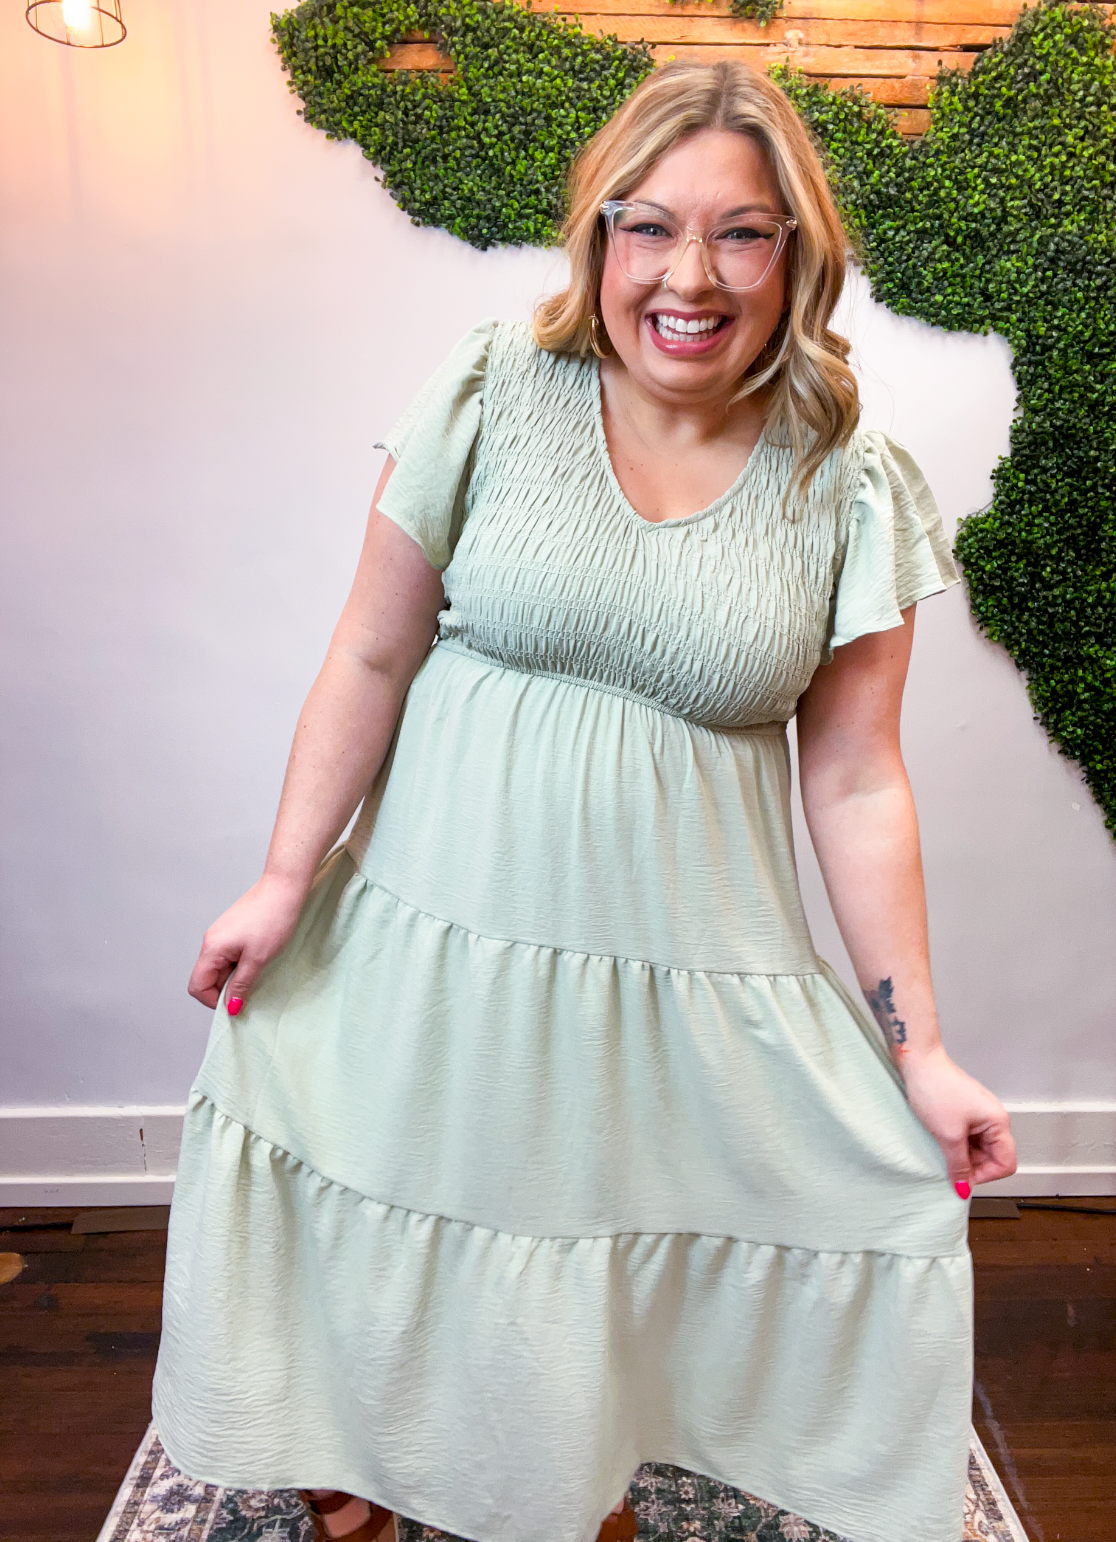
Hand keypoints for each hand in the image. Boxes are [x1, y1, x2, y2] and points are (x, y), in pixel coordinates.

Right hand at [187, 872, 308, 1011]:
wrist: (283, 888)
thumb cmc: (272, 919)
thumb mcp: (258, 959)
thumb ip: (241, 985)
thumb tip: (230, 1007)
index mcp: (212, 949)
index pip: (197, 986)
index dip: (213, 1001)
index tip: (236, 1003)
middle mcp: (211, 941)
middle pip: (207, 978)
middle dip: (226, 989)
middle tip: (252, 988)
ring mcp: (220, 935)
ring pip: (219, 967)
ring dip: (235, 976)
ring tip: (258, 970)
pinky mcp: (231, 930)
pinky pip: (228, 956)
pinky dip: (240, 964)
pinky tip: (258, 959)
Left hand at [900, 1045, 1016, 1191]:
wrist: (918, 1062)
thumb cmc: (936, 1090)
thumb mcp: (948, 1135)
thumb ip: (959, 1165)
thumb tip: (963, 1188)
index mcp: (998, 1123)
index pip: (1006, 1163)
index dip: (985, 1175)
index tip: (962, 1177)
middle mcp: (994, 1119)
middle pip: (993, 1157)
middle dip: (973, 1165)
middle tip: (948, 1166)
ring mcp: (979, 1115)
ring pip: (978, 1148)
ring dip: (962, 1155)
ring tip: (941, 1150)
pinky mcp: (965, 1111)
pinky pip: (967, 1137)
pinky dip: (956, 1144)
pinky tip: (940, 1141)